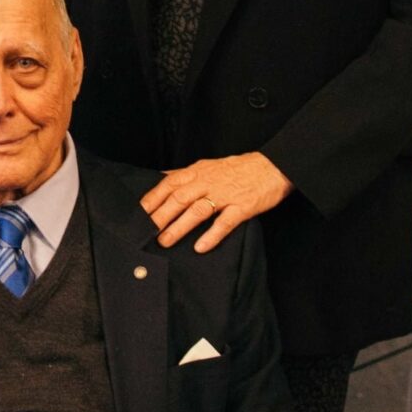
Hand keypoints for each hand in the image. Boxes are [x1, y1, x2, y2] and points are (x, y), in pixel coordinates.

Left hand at [141, 153, 293, 253]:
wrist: (274, 166)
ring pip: (197, 211)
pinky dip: (212, 235)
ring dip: (179, 227)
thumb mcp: (209, 165)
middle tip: (144, 231)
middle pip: (178, 199)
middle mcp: (209, 182)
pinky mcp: (243, 207)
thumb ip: (186, 174)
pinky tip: (200, 246)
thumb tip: (162, 177)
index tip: (138, 213)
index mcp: (199, 171)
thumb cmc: (240, 168)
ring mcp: (226, 195)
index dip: (153, 199)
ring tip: (164, 241)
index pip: (169, 184)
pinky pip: (225, 223)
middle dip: (159, 216)